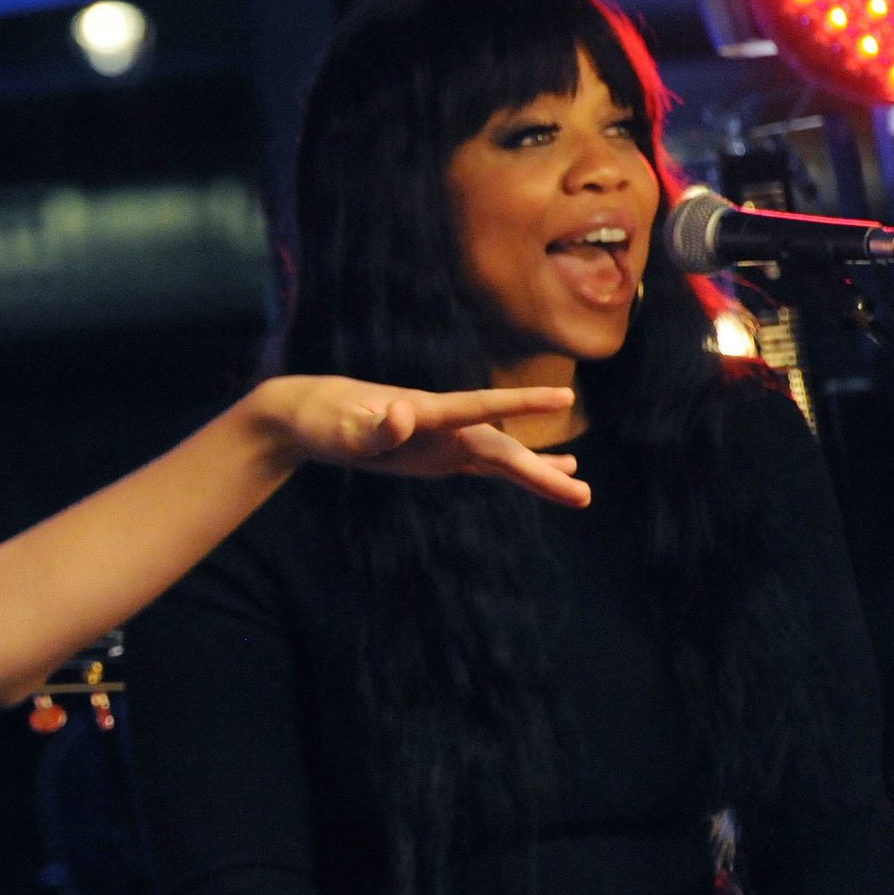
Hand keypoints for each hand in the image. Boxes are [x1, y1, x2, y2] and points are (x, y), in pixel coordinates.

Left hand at [253, 376, 588, 507]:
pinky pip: (487, 466)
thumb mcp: (343, 429)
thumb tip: (403, 413)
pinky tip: (551, 474)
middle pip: (501, 447)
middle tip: (582, 497)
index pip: (480, 407)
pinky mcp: (441, 455)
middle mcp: (445, 423)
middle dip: (539, 472)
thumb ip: (375, 427)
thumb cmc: (324, 420)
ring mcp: (446, 439)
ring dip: (539, 473)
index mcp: (427, 412)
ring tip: (581, 493)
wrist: (311, 414)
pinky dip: (519, 471)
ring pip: (502, 457)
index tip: (563, 397)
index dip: (521, 404)